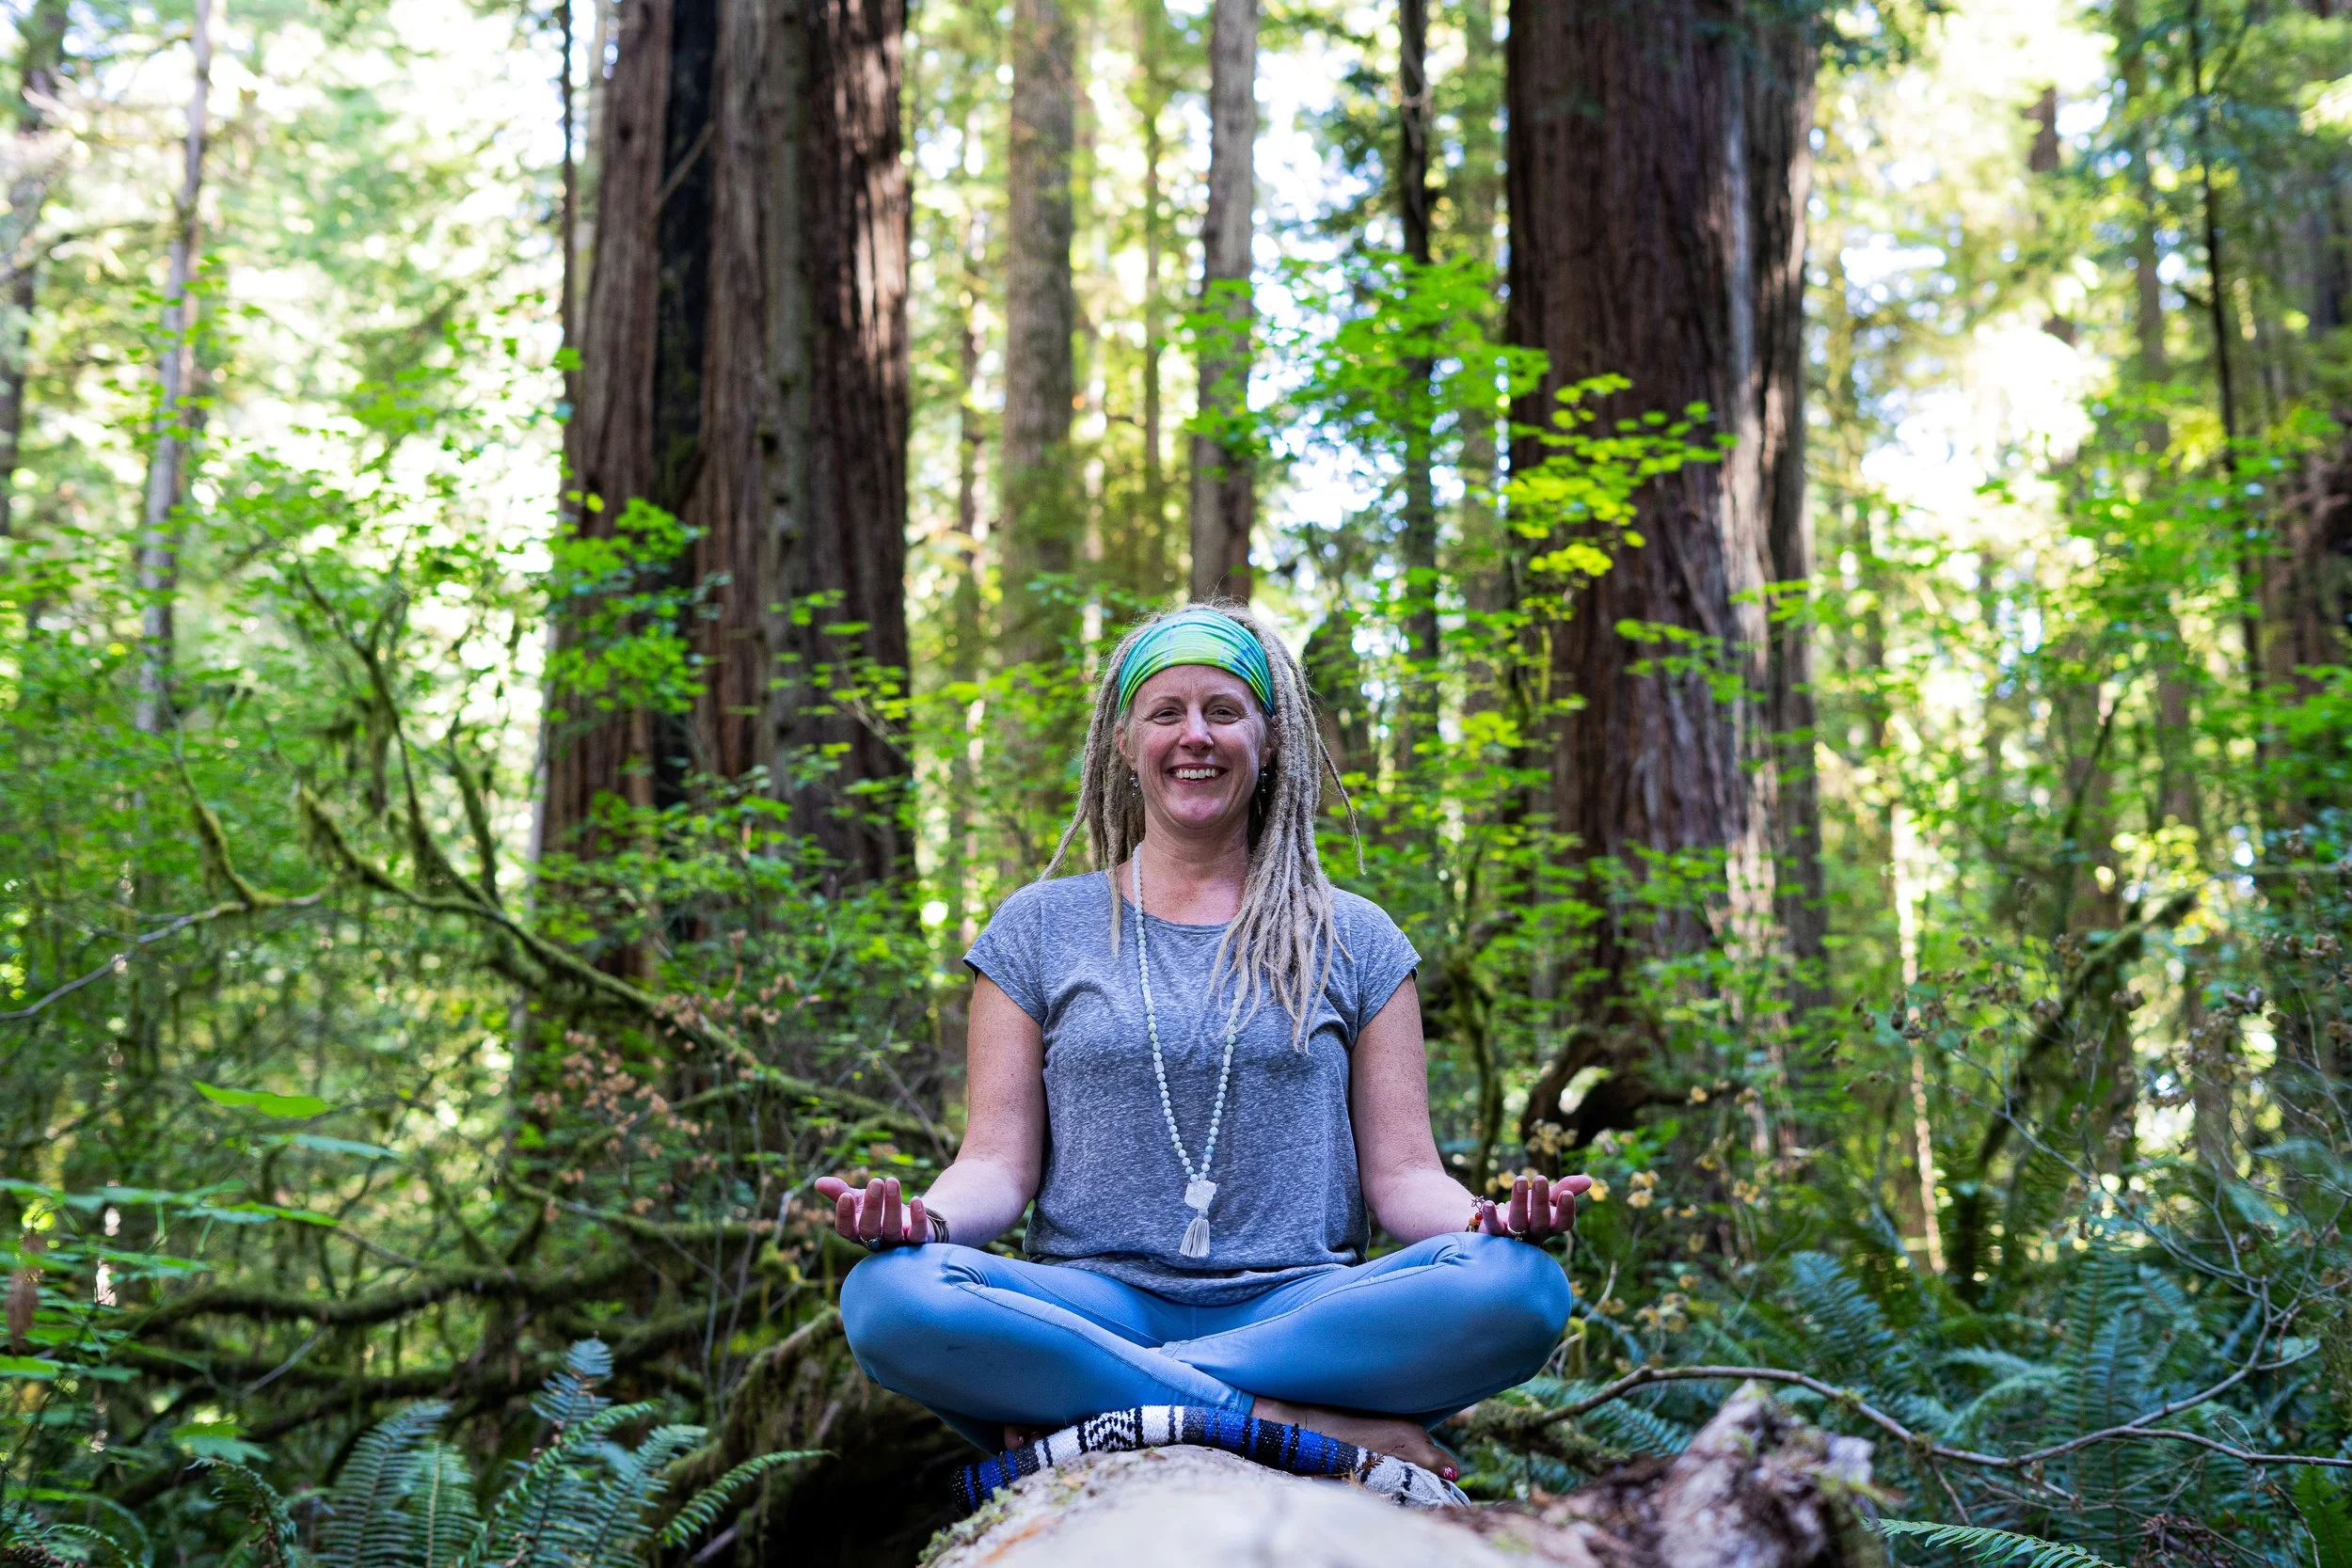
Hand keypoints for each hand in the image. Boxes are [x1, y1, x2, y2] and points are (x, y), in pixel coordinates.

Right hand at [814, 1175, 933, 1250]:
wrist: (911, 1219)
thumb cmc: (878, 1210)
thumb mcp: (858, 1199)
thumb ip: (839, 1192)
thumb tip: (818, 1182)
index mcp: (857, 1232)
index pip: (846, 1230)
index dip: (844, 1215)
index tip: (846, 1196)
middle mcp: (876, 1241)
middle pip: (870, 1229)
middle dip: (872, 1205)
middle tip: (876, 1181)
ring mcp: (898, 1243)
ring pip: (893, 1229)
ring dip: (892, 1205)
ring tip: (892, 1180)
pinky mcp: (919, 1240)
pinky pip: (918, 1234)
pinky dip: (917, 1218)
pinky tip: (916, 1200)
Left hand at [1472, 1173, 1590, 1243]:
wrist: (1501, 1223)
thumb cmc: (1530, 1209)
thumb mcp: (1549, 1198)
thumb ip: (1566, 1189)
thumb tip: (1588, 1180)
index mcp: (1551, 1225)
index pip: (1563, 1223)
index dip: (1566, 1211)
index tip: (1566, 1194)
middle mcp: (1534, 1233)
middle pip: (1540, 1222)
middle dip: (1541, 1201)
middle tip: (1540, 1179)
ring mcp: (1514, 1236)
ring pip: (1518, 1222)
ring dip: (1519, 1201)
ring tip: (1520, 1179)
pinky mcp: (1494, 1234)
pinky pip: (1493, 1228)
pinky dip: (1491, 1217)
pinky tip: (1489, 1203)